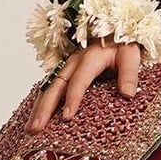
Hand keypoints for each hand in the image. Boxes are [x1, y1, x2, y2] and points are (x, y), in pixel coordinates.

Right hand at [26, 39, 142, 132]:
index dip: (72, 99)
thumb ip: (129, 74)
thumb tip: (128, 94)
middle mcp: (73, 62)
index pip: (79, 80)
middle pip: (55, 87)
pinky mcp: (64, 72)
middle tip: (37, 129)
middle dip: (45, 108)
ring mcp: (66, 67)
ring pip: (48, 89)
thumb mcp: (130, 55)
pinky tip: (34, 118)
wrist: (114, 30)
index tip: (67, 118)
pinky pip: (49, 88)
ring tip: (30, 129)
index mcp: (90, 58)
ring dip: (38, 108)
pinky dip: (40, 103)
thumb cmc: (122, 44)